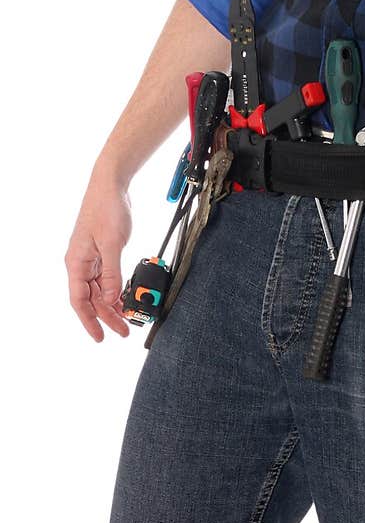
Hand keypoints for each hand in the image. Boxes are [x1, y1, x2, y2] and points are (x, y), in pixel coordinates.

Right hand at [65, 170, 132, 341]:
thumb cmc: (106, 209)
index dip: (89, 321)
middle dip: (107, 316)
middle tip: (124, 331)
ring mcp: (92, 259)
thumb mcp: (111, 244)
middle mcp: (81, 264)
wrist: (112, 185)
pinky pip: (108, 278)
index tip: (100, 337)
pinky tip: (127, 298)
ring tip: (128, 319)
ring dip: (113, 305)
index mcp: (76, 263)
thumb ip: (112, 274)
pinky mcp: (103, 253)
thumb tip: (111, 300)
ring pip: (101, 290)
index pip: (79, 300)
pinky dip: (117, 289)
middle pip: (92, 299)